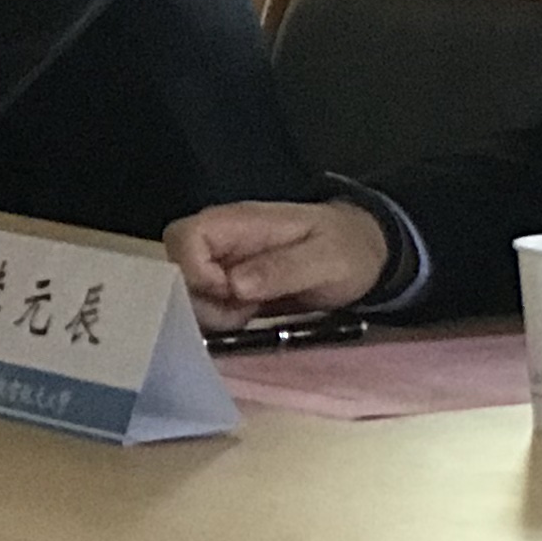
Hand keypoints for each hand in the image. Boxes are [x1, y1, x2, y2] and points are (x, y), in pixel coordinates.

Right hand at [166, 198, 389, 330]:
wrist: (365, 252)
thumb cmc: (348, 249)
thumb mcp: (327, 259)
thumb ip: (283, 268)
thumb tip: (234, 284)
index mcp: (240, 222)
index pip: (183, 237)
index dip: (193, 271)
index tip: (230, 294)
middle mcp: (222, 239)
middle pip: (176, 269)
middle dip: (201, 300)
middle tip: (243, 312)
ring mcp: (223, 262)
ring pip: (186, 292)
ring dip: (212, 314)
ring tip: (252, 313)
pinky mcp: (228, 284)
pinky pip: (205, 304)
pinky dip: (220, 318)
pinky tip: (249, 317)